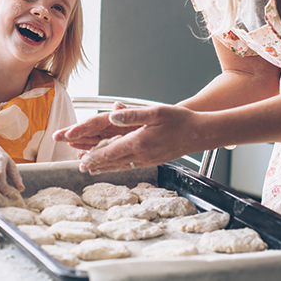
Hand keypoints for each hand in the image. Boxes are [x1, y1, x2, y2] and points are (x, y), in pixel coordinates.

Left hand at [62, 104, 198, 174]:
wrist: (201, 134)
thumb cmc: (180, 120)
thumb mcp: (156, 111)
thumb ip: (133, 114)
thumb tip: (112, 114)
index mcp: (140, 142)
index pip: (111, 152)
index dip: (95, 156)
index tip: (82, 159)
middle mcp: (142, 155)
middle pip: (113, 162)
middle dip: (95, 164)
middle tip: (79, 166)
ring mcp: (148, 160)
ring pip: (121, 166)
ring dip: (105, 168)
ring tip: (91, 170)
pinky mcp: (154, 161)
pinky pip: (131, 166)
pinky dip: (118, 167)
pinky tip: (114, 167)